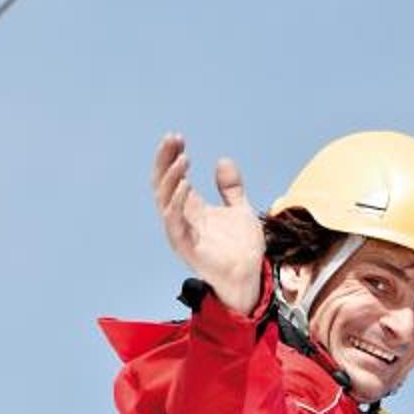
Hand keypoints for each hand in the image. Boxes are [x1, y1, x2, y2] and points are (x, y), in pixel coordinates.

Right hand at [151, 132, 262, 315]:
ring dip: (171, 178)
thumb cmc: (241, 248)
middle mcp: (181, 218)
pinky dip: (176, 203)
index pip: (172, 177)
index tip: (177, 137)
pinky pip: (175, 223)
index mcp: (191, 208)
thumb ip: (230, 187)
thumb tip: (223, 161)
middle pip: (163, 184)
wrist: (250, 276)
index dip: (172, 157)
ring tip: (182, 158)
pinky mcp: (187, 247)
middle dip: (164, 160)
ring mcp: (182, 232)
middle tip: (172, 139)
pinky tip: (185, 185)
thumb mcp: (239, 209)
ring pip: (164, 200)